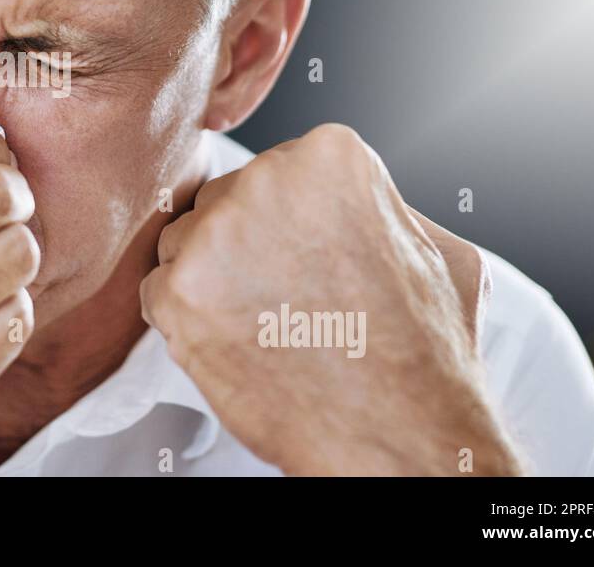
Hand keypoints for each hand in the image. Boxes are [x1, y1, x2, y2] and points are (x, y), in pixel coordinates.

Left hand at [139, 123, 520, 475]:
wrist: (397, 438)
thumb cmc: (422, 354)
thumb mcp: (435, 248)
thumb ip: (379, 204)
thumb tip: (345, 196)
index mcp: (330, 155)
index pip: (274, 174)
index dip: (289, 227)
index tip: (312, 263)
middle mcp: (267, 178)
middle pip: (222, 202)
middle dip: (243, 248)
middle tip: (287, 301)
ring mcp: (217, 234)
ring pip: (184, 242)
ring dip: (209, 281)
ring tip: (267, 325)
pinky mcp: (178, 291)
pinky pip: (157, 290)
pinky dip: (185, 321)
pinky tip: (237, 345)